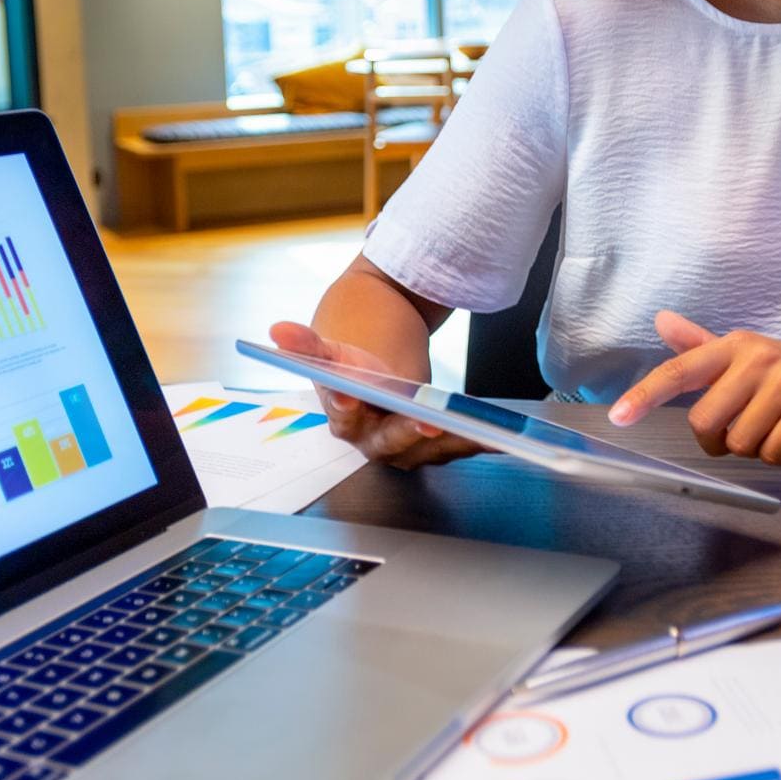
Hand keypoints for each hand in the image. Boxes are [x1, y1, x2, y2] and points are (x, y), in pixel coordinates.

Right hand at [269, 320, 482, 469]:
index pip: (346, 418)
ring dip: (456, 443)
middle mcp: (372, 440)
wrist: (375, 356)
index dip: (350, 408)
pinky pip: (454, 447)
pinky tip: (503, 438)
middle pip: (392, 441)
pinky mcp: (432, 443)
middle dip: (411, 431)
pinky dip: (477, 442)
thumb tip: (277, 329)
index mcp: (345, 418)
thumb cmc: (354, 352)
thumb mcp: (334, 344)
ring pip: (429, 450)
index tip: (355, 396)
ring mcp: (404, 445)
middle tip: (431, 419)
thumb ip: (308, 343)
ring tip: (480, 432)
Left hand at [607, 310, 780, 464]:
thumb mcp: (748, 354)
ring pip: (739, 443)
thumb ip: (701, 345)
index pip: (680, 370)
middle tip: (745, 428)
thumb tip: (661, 321)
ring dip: (755, 447)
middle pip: (706, 422)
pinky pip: (773, 454)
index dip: (645, 395)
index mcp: (735, 345)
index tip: (618, 417)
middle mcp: (757, 358)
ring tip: (779, 424)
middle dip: (719, 440)